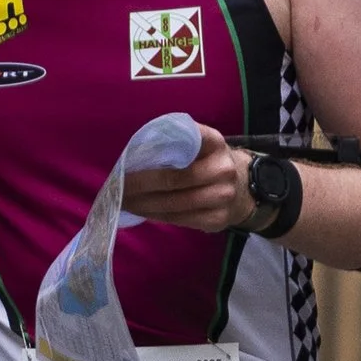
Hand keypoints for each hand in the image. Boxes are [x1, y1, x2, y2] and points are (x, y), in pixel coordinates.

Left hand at [121, 124, 252, 233]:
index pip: (183, 141)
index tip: (127, 162)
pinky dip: (157, 216)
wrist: (241, 188)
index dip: (151, 152)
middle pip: (173, 179)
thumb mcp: (198, 145)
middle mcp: (223, 169)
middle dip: (140, 185)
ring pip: (174, 204)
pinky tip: (142, 211)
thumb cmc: (206, 162)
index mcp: (215, 142)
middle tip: (118, 187)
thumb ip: (174, 144)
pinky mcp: (218, 220)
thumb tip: (134, 158)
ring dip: (144, 204)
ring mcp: (223, 196)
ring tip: (124, 202)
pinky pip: (180, 220)